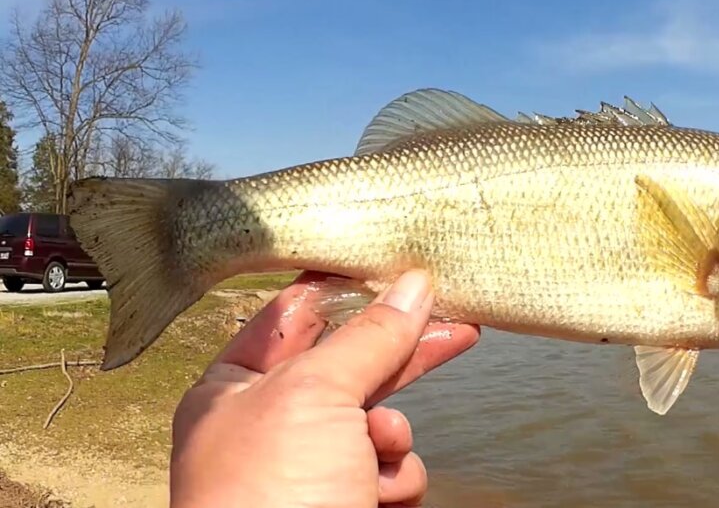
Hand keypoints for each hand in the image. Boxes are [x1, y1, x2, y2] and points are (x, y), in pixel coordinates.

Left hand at [169, 270, 479, 507]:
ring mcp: (309, 471)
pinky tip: (381, 494)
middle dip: (399, 348)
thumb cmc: (267, 499)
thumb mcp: (314, 395)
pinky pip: (390, 470)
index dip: (345, 288)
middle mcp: (268, 426)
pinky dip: (394, 478)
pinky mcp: (346, 505)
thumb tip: (413, 286)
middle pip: (348, 364)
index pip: (294, 316)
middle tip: (453, 318)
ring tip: (377, 452)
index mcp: (233, 389)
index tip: (395, 265)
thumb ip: (369, 337)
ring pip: (378, 421)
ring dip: (390, 434)